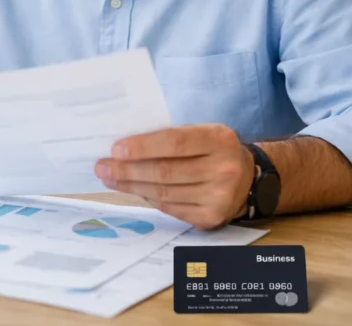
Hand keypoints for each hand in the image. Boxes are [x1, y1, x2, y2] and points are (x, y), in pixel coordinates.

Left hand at [94, 124, 254, 228]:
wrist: (248, 179)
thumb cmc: (214, 149)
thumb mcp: (203, 132)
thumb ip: (172, 136)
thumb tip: (126, 147)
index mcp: (219, 140)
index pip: (175, 142)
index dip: (143, 146)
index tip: (115, 149)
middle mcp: (222, 170)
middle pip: (165, 172)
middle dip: (128, 169)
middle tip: (102, 166)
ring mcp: (218, 198)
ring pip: (164, 193)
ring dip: (131, 185)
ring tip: (109, 178)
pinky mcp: (210, 218)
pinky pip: (170, 208)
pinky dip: (148, 198)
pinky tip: (133, 189)